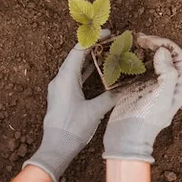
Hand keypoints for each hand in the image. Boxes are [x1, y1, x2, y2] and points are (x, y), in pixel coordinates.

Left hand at [24, 40, 117, 181]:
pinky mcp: (61, 95)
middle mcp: (60, 79)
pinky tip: (97, 71)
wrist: (56, 148)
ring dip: (89, 59)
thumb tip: (126, 87)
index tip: (107, 33)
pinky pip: (74, 76)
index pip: (79, 50)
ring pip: (75, 66)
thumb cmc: (72, 128)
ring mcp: (59, 87)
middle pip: (76, 56)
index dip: (93, 39)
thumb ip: (110, 96)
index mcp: (66, 77)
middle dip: (93, 47)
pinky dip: (85, 71)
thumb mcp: (94, 111)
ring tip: (106, 53)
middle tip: (109, 41)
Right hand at [103, 34, 181, 163]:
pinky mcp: (136, 86)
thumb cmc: (145, 120)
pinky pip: (139, 66)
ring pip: (152, 60)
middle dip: (155, 43)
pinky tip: (126, 53)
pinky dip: (134, 57)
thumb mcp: (161, 98)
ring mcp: (150, 85)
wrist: (125, 138)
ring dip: (144, 48)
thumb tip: (163, 50)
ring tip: (134, 41)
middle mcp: (165, 84)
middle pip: (166, 56)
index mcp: (176, 87)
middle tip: (140, 38)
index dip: (167, 45)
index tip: (151, 41)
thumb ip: (167, 74)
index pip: (178, 58)